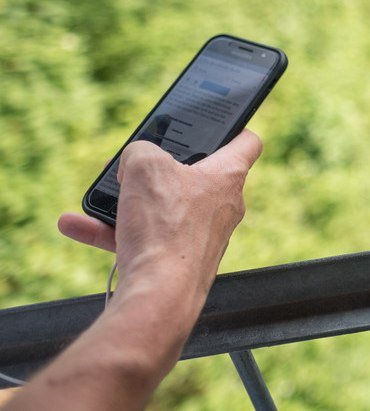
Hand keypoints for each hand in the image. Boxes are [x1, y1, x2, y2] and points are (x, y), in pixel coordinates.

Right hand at [57, 130, 262, 289]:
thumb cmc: (165, 225)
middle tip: (134, 162)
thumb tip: (137, 159)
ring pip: (160, 207)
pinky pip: (143, 237)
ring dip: (125, 200)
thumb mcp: (144, 165)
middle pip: (193, 175)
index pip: (246, 143)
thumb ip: (141, 150)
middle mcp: (222, 206)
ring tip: (96, 194)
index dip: (233, 127)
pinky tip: (75, 224)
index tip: (215, 122)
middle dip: (158, 167)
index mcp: (228, 176)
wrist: (159, 294)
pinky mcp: (177, 258)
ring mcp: (201, 235)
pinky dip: (111, 230)